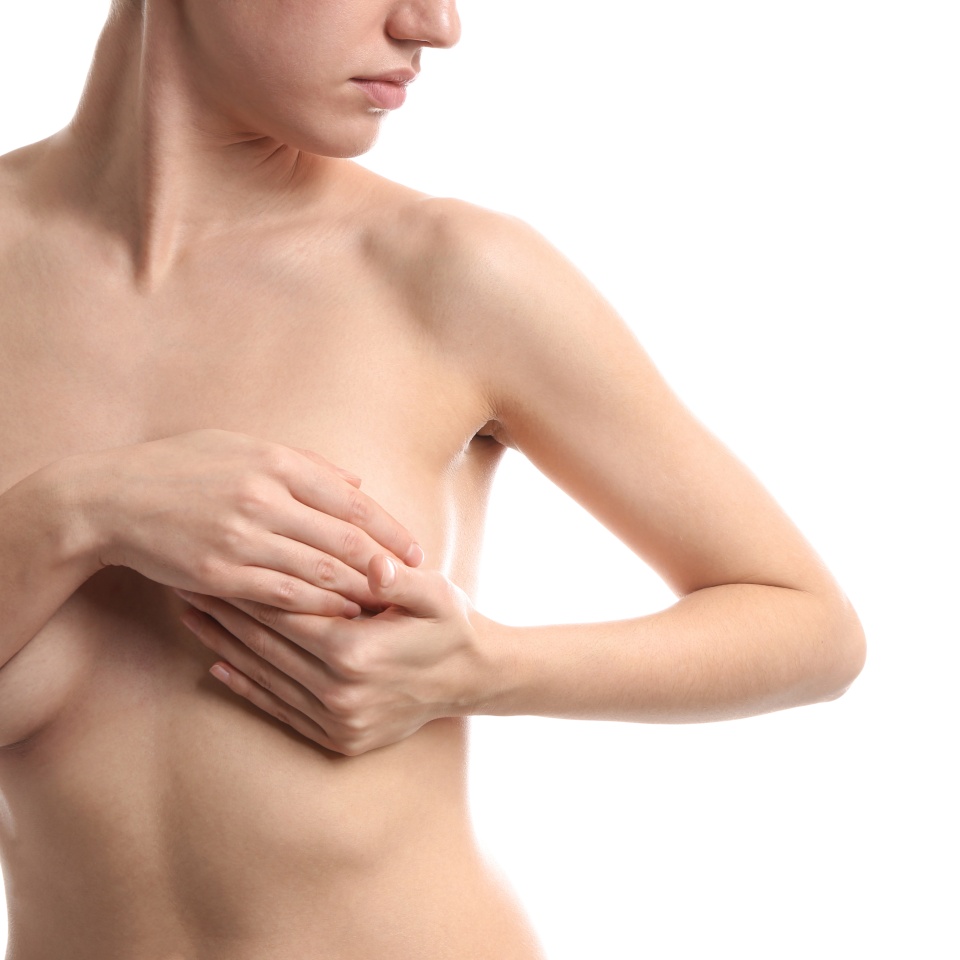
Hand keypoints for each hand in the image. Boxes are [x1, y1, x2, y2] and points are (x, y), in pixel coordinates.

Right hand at [79, 428, 422, 614]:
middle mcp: (263, 499)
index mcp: (273, 463)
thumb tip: (356, 481)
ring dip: (360, 592)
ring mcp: (241, 539)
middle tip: (416, 584)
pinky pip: (283, 596)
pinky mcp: (222, 574)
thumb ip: (304, 463)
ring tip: (389, 606)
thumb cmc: (180, 467)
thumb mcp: (242, 445)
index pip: (350, 500)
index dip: (389, 529)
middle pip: (344, 540)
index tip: (416, 549)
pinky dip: (319, 608)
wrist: (108, 499)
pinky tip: (342, 616)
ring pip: (319, 572)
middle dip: (386, 565)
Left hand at [175, 555, 494, 755]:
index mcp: (358, 653)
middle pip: (266, 645)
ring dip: (224, 644)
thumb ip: (403, 578)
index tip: (215, 562)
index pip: (286, 614)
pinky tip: (219, 665)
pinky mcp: (337, 738)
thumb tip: (376, 563)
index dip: (247, 586)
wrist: (473, 679)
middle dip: (225, 610)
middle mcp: (340, 693)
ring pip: (266, 676)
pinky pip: (279, 710)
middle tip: (187, 582)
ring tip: (192, 615)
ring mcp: (337, 721)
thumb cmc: (452, 625)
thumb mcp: (438, 594)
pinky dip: (246, 687)